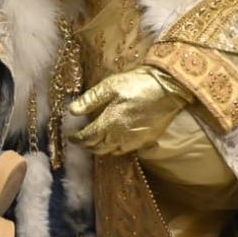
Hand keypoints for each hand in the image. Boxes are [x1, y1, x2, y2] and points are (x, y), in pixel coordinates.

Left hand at [68, 66, 189, 155]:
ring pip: (112, 152)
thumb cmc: (136, 84)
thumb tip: (71, 110)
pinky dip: (118, 148)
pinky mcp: (146, 141)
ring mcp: (134, 142)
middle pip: (98, 149)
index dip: (77, 138)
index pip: (87, 138)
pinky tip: (117, 140)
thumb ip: (90, 100)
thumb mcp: (109, 86)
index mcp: (108, 124)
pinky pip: (127, 150)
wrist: (167, 89)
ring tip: (97, 141)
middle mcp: (119, 138)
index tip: (70, 136)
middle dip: (88, 145)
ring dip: (102, 148)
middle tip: (82, 140)